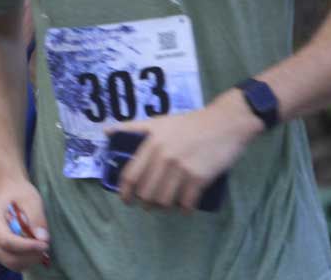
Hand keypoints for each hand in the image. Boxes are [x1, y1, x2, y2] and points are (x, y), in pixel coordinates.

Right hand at [0, 181, 50, 270]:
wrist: (6, 192)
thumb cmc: (18, 193)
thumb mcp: (31, 199)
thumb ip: (36, 218)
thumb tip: (42, 238)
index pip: (7, 241)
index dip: (27, 247)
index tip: (44, 244)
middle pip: (7, 256)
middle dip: (29, 257)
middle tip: (45, 247)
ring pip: (9, 262)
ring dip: (27, 260)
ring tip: (39, 248)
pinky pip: (8, 262)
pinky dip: (22, 261)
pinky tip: (30, 250)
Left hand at [108, 90, 260, 211]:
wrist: (225, 123)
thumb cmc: (189, 123)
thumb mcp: (158, 121)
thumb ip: (132, 127)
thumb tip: (105, 131)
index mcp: (151, 143)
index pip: (130, 174)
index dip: (124, 191)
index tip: (125, 200)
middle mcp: (163, 156)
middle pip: (146, 192)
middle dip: (145, 203)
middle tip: (147, 205)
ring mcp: (182, 168)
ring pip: (165, 200)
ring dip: (163, 208)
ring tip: (164, 206)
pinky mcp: (200, 177)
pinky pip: (186, 202)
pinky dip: (183, 209)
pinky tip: (184, 208)